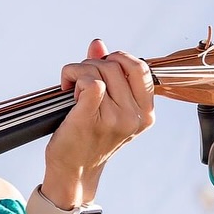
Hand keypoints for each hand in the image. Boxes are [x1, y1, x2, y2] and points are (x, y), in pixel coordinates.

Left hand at [43, 38, 153, 204]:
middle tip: (79, 80)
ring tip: (71, 88)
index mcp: (146, 113)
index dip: (119, 59)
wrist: (74, 170)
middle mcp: (134, 116)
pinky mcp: (91, 119)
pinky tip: (67, 91)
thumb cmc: (89, 137)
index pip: (141, 68)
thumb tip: (97, 44)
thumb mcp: (108, 106)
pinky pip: (89, 82)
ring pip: (98, 70)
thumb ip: (106, 73)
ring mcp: (114, 119)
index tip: (102, 68)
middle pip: (116, 65)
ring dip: (78, 71)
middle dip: (92, 64)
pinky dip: (74, 77)